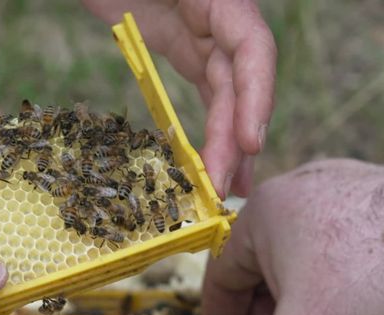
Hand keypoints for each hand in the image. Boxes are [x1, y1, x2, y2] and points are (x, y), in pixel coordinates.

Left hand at [82, 0, 275, 197]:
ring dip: (227, 144)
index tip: (249, 141)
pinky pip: (208, 92)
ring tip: (224, 190)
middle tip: (223, 189)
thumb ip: (164, 10)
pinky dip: (212, 125)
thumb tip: (191, 57)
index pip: (251, 47)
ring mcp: (203, 34)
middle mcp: (219, 18)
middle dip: (234, 138)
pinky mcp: (185, 48)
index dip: (256, 96)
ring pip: (226, 95)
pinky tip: (211, 157)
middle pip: (238, 83)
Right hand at [202, 159, 383, 314]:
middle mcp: (291, 195)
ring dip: (293, 304)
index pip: (221, 276)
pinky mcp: (364, 201)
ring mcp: (331, 193)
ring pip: (293, 260)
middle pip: (257, 269)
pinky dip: (323, 285)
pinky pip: (326, 248)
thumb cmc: (377, 269)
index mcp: (260, 214)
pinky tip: (343, 309)